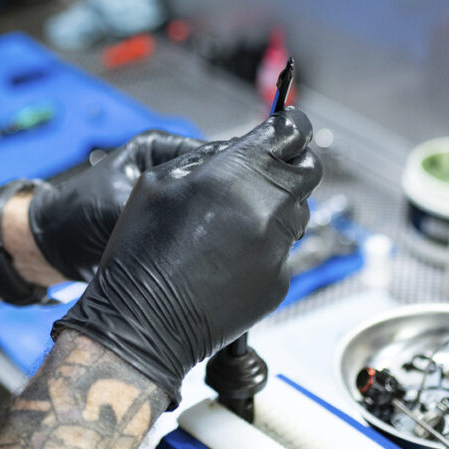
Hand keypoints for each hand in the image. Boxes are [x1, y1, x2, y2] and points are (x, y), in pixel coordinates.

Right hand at [53, 108, 321, 406]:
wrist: (143, 322)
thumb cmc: (140, 250)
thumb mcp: (159, 180)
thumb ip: (207, 157)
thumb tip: (239, 150)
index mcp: (236, 175)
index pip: (291, 133)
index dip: (289, 126)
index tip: (285, 127)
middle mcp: (267, 209)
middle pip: (308, 169)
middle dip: (291, 162)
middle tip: (267, 168)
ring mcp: (278, 249)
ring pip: (299, 210)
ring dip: (279, 203)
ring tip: (239, 215)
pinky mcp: (280, 282)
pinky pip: (285, 249)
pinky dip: (266, 244)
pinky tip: (230, 253)